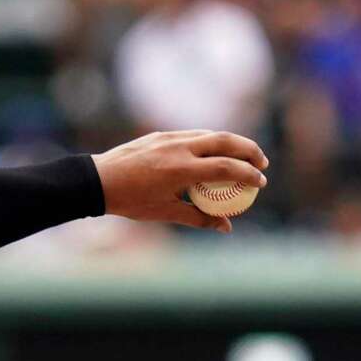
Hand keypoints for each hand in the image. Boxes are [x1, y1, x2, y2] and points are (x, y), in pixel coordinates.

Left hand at [91, 130, 267, 232]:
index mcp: (181, 169)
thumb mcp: (165, 212)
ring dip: (231, 143)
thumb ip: (199, 218)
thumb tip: (226, 227)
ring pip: (210, 134)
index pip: (226, 167)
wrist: (98, 181)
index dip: (248, 174)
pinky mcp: (160, 134)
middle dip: (249, 150)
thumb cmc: (130, 200)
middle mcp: (178, 148)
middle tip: (261, 164)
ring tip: (243, 157)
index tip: (260, 182)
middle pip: (226, 141)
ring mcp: (169, 137)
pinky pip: (193, 134)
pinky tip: (214, 152)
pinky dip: (210, 141)